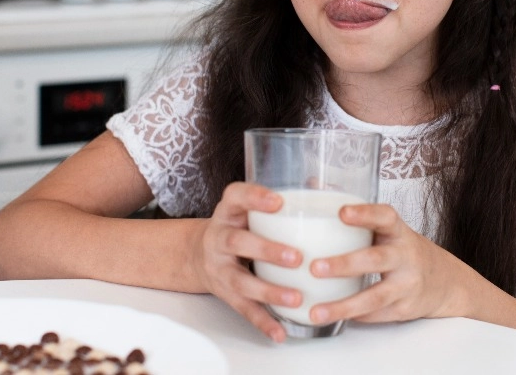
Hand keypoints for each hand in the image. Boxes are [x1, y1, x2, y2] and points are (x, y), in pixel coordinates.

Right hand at [188, 182, 302, 341]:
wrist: (197, 254)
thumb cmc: (237, 227)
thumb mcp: (247, 209)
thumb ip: (278, 200)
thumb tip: (318, 184)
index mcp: (228, 212)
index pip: (234, 196)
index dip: (254, 197)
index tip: (279, 201)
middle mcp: (219, 238)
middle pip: (236, 242)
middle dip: (266, 250)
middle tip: (296, 257)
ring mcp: (219, 268)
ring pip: (239, 281)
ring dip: (268, 291)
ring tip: (296, 298)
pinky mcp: (224, 294)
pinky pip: (243, 309)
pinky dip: (262, 322)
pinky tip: (280, 332)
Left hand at [306, 203, 468, 325]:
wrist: (443, 281)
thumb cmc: (402, 250)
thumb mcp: (386, 228)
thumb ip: (354, 210)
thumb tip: (313, 184)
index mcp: (397, 231)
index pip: (385, 217)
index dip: (365, 213)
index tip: (342, 212)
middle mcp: (405, 256)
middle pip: (376, 259)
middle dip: (344, 264)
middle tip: (315, 268)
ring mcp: (407, 284)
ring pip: (375, 296)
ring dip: (344, 304)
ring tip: (316, 310)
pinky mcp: (405, 308)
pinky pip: (377, 315)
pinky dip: (354, 316)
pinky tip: (333, 317)